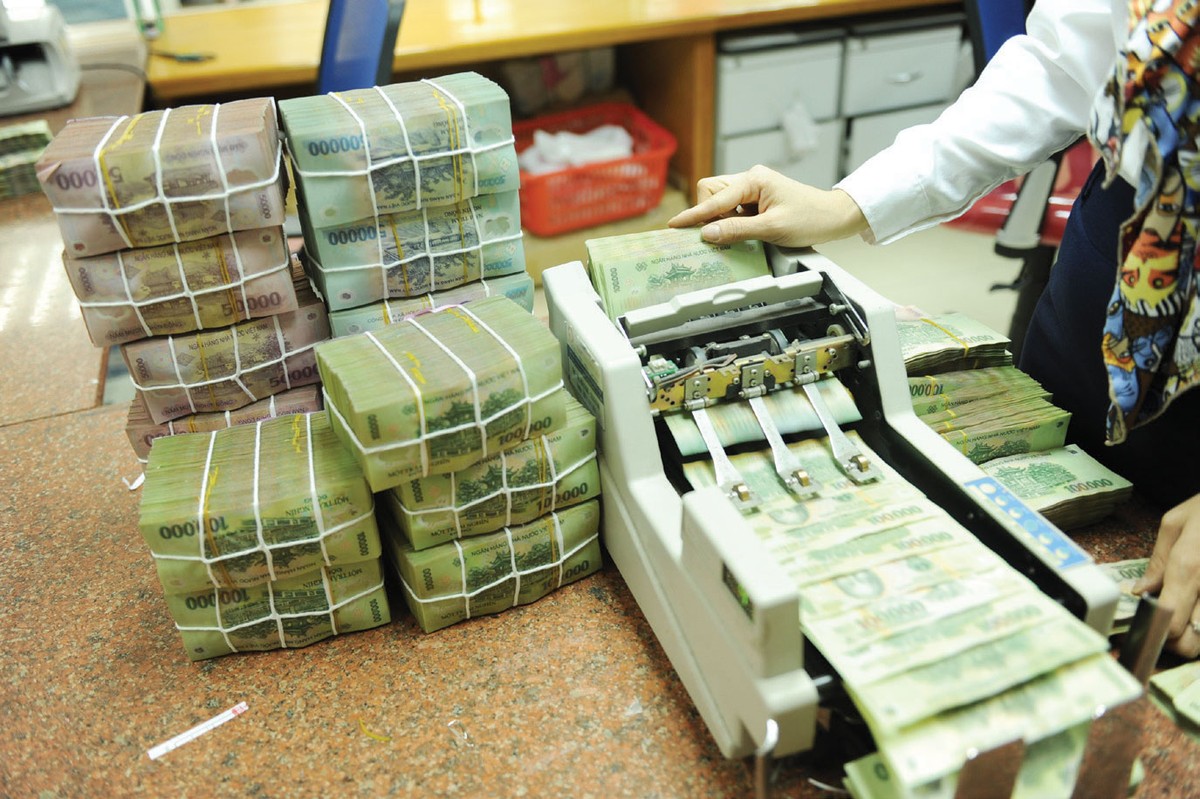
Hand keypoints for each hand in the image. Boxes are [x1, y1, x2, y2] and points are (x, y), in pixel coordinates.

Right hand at [667, 165, 868, 247]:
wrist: (834, 217)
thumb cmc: (810, 219)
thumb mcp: (772, 229)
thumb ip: (737, 231)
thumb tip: (707, 234)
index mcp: (753, 179)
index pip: (714, 199)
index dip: (694, 215)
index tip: (675, 225)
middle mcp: (749, 179)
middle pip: (711, 193)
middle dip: (710, 214)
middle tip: (725, 234)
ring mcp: (752, 188)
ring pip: (719, 202)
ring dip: (723, 220)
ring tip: (744, 232)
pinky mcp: (755, 199)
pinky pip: (731, 209)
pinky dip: (732, 221)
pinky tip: (748, 230)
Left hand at [1132, 492, 1199, 657]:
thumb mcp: (1177, 522)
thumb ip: (1158, 560)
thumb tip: (1142, 590)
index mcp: (1189, 568)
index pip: (1170, 621)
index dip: (1158, 633)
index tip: (1151, 628)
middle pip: (1193, 641)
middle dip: (1178, 643)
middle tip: (1168, 629)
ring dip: (1197, 637)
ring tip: (1186, 620)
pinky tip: (1198, 609)